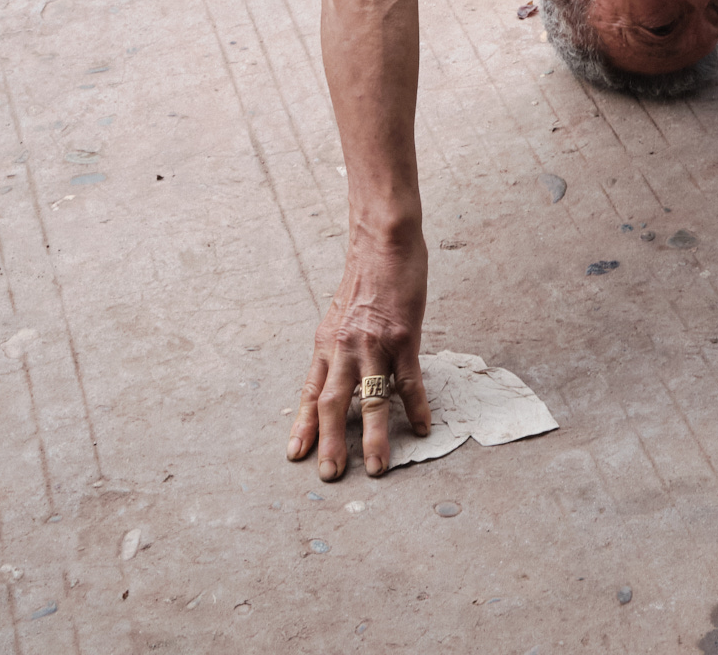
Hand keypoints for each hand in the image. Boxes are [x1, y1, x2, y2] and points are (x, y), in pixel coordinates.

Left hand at [288, 223, 431, 480]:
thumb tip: (339, 378)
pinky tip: (422, 427)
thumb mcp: (340, 315)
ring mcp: (373, 344)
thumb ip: (338, 347)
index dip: (304, 424)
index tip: (296, 454)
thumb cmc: (365, 278)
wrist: (383, 243)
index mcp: (326, 343)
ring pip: (369, 400)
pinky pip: (408, 381)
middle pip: (332, 403)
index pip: (310, 391)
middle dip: (330, 442)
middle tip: (331, 474)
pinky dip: (415, 407)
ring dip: (372, 437)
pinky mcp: (402, 338)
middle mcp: (344, 347)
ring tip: (377, 467)